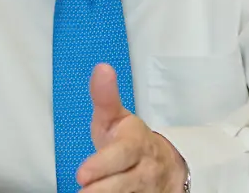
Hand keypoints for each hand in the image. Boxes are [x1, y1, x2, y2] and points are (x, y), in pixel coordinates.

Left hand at [76, 64, 187, 191]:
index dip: (102, 165)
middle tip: (81, 190)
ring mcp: (146, 190)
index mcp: (136, 144)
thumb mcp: (118, 117)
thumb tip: (102, 69)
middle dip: (102, 189)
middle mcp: (144, 170)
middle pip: (124, 183)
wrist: (166, 166)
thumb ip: (106, 98)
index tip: (82, 173)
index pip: (122, 155)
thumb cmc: (131, 140)